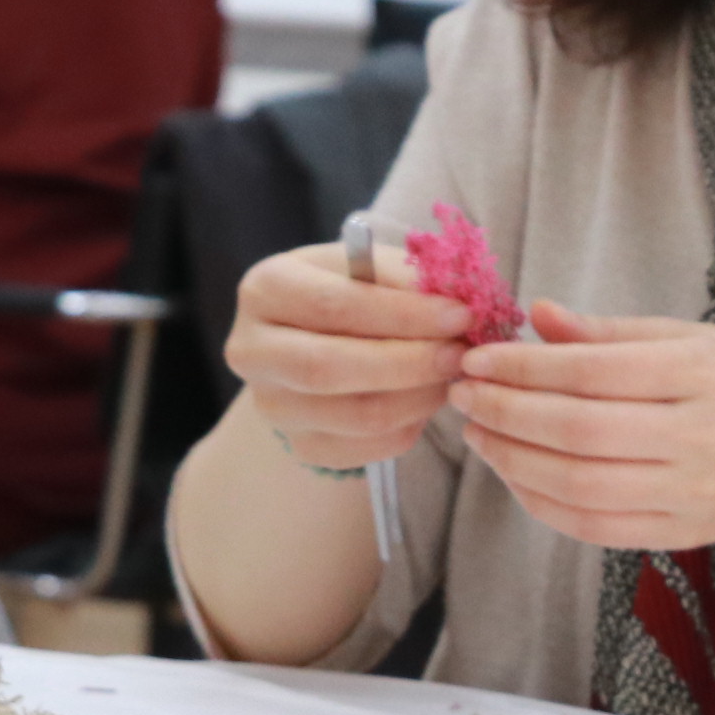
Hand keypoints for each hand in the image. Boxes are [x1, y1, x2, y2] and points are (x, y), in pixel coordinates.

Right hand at [222, 240, 472, 470]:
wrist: (317, 338)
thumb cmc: (351, 291)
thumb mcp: (370, 266)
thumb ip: (406, 277)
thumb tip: (455, 298)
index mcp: (265, 290)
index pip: (333, 306)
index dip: (403, 314)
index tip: (460, 315)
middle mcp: (253, 351)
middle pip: (332, 368)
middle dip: (411, 362)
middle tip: (462, 354)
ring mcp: (272, 405)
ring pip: (355, 415)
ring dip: (418, 397)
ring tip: (452, 375)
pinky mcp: (300, 445)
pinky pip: (366, 448)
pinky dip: (409, 426)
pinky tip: (427, 398)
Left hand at [447, 301, 714, 553]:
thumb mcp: (692, 338)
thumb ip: (611, 334)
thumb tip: (536, 316)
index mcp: (704, 373)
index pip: (592, 373)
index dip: (523, 368)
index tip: (477, 359)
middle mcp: (703, 436)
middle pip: (579, 432)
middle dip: (506, 413)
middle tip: (463, 395)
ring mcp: (694, 493)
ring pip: (580, 486)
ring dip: (513, 461)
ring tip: (480, 434)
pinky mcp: (683, 533)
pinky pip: (595, 527)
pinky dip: (543, 504)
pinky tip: (516, 475)